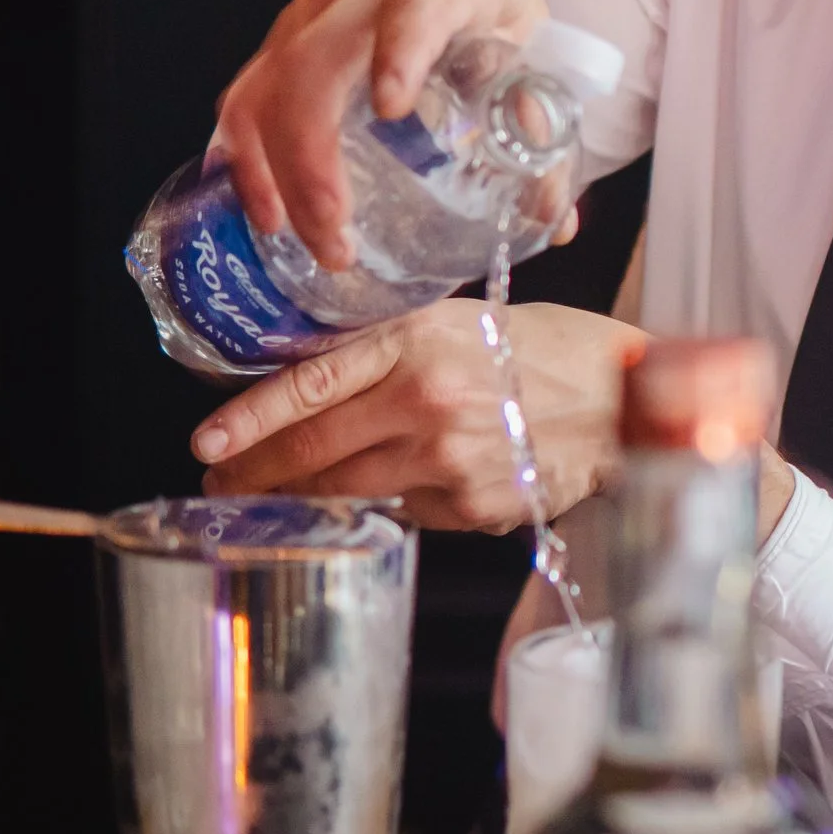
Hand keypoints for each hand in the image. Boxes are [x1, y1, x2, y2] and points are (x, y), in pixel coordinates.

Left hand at [193, 300, 638, 530]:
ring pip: (346, 490)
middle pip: (314, 449)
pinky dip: (381, 506)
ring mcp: (448, 458)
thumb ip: (392, 351)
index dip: (249, 420)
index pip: (309, 384)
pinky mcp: (472, 503)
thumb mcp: (462, 322)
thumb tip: (316, 388)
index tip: (206, 444)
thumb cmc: (548, 350)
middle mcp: (425, 400)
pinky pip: (403, 511)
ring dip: (298, 500)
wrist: (625, 397)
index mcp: (418, 342)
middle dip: (256, 473)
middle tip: (223, 485)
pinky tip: (374, 499)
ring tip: (270, 501)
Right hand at [213, 0, 550, 268]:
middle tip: (337, 237)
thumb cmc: (498, 10)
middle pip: (318, 59)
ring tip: (306, 237)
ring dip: (276, 169)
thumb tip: (552, 220)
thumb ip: (543, 127)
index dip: (402, 50)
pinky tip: (265, 210)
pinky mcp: (286, 32)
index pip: (420, 4)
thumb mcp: (536, 50)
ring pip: (271, 79)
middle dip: (314, 157)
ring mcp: (319, 3)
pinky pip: (248, 91)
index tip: (394, 110)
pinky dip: (247, 154)